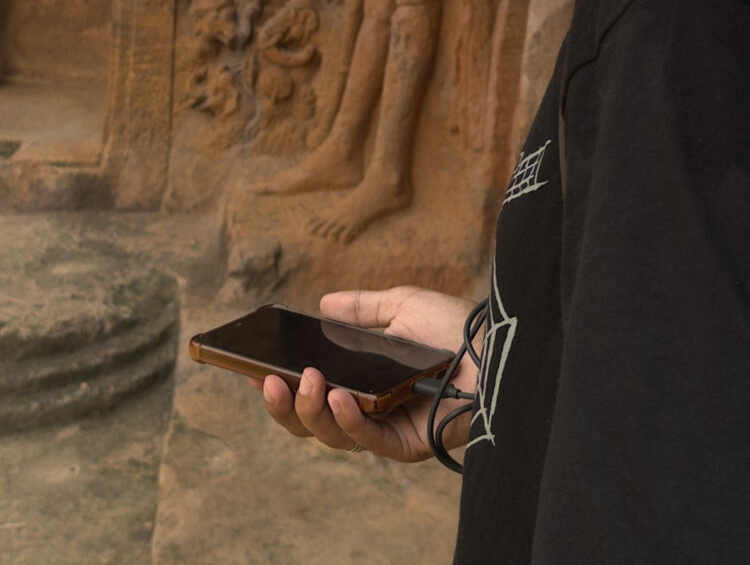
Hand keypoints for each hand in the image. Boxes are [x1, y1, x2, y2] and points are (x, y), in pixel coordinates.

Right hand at [258, 286, 478, 462]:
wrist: (498, 349)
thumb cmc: (455, 328)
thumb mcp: (403, 307)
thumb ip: (363, 310)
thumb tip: (322, 304)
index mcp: (362, 379)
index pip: (311, 389)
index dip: (281, 383)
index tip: (252, 366)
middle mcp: (368, 408)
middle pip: (311, 421)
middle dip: (282, 404)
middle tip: (266, 379)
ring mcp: (385, 429)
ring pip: (331, 435)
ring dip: (310, 410)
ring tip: (307, 380)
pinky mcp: (405, 445)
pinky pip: (367, 440)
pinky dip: (347, 421)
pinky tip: (340, 397)